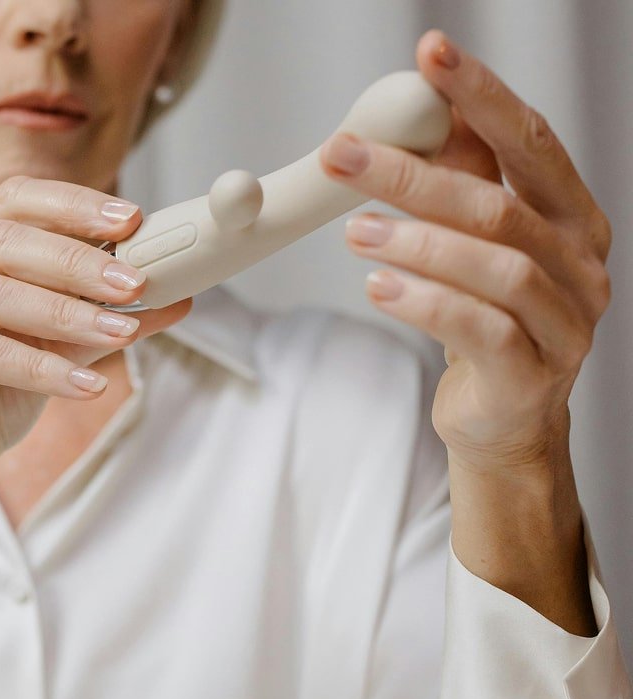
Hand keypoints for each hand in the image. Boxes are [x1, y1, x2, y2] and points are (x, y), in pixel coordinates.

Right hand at [0, 176, 191, 507]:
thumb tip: (177, 296)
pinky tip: (83, 384)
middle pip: (4, 241)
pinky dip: (39, 366)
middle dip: (79, 261)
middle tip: (136, 283)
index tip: (132, 220)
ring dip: (67, 313)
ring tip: (120, 331)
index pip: (12, 202)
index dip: (73, 205)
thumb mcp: (51, 353)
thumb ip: (100, 320)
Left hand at [318, 29, 611, 474]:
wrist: (502, 417)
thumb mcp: (474, 244)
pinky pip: (479, 328)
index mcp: (571, 217)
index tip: (430, 55)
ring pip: (495, 267)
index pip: (530, 141)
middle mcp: (581, 264)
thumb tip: (424, 108)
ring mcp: (566, 323)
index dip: (481, 95)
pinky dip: (423, 302)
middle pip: (499, 204)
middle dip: (414, 175)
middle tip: (343, 157)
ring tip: (354, 233)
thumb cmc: (485, 319)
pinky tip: (377, 287)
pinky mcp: (532, 374)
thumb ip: (463, 181)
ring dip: (416, 243)